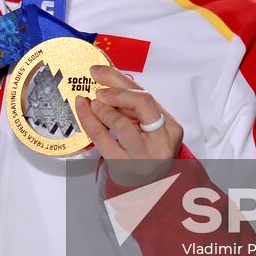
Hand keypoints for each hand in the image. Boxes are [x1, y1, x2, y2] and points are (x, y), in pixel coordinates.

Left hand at [75, 65, 182, 185]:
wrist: (147, 182)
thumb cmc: (146, 147)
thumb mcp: (144, 122)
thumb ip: (128, 97)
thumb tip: (102, 73)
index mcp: (171, 128)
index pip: (146, 98)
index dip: (120, 83)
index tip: (98, 73)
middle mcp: (161, 143)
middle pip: (140, 105)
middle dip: (116, 93)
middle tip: (98, 91)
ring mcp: (143, 158)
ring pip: (121, 124)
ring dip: (103, 109)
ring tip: (92, 103)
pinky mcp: (123, 168)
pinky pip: (102, 140)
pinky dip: (89, 121)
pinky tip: (84, 111)